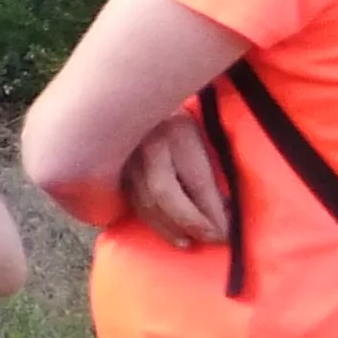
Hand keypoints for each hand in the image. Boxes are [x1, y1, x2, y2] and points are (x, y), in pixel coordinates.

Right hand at [120, 111, 227, 247]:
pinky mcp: (111, 166)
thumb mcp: (199, 129)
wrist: (130, 95)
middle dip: (190, 222)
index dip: (211, 210)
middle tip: (210, 239)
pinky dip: (145, 218)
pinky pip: (127, 198)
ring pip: (142, 200)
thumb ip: (206, 162)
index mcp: (177, 130)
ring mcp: (124, 155)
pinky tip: (162, 229)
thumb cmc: (176, 113)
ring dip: (166, 226)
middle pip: (165, 193)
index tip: (227, 231)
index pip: (196, 179)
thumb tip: (223, 204)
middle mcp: (147, 144)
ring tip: (186, 242)